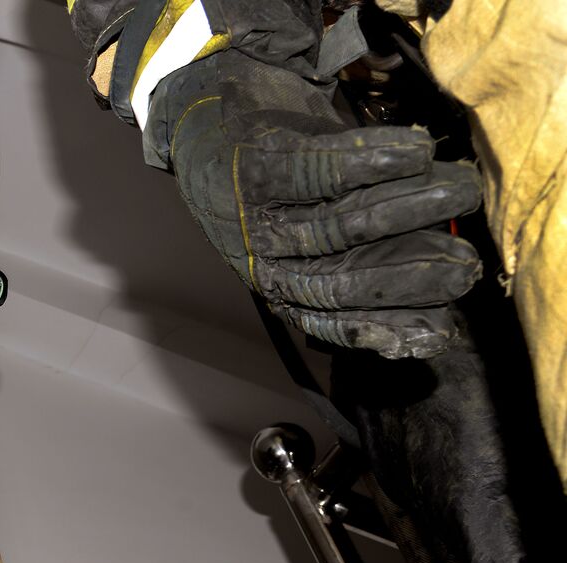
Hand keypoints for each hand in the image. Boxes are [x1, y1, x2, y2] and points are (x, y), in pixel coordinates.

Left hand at [154, 51, 482, 358]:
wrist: (212, 116)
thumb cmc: (285, 183)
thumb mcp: (317, 234)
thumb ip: (369, 269)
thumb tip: (439, 323)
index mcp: (281, 286)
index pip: (333, 322)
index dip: (387, 330)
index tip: (441, 330)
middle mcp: (264, 261)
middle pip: (339, 282)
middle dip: (408, 277)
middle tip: (466, 264)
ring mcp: (255, 215)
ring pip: (339, 224)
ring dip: (407, 208)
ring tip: (461, 189)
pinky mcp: (255, 164)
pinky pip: (319, 169)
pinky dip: (372, 159)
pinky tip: (415, 151)